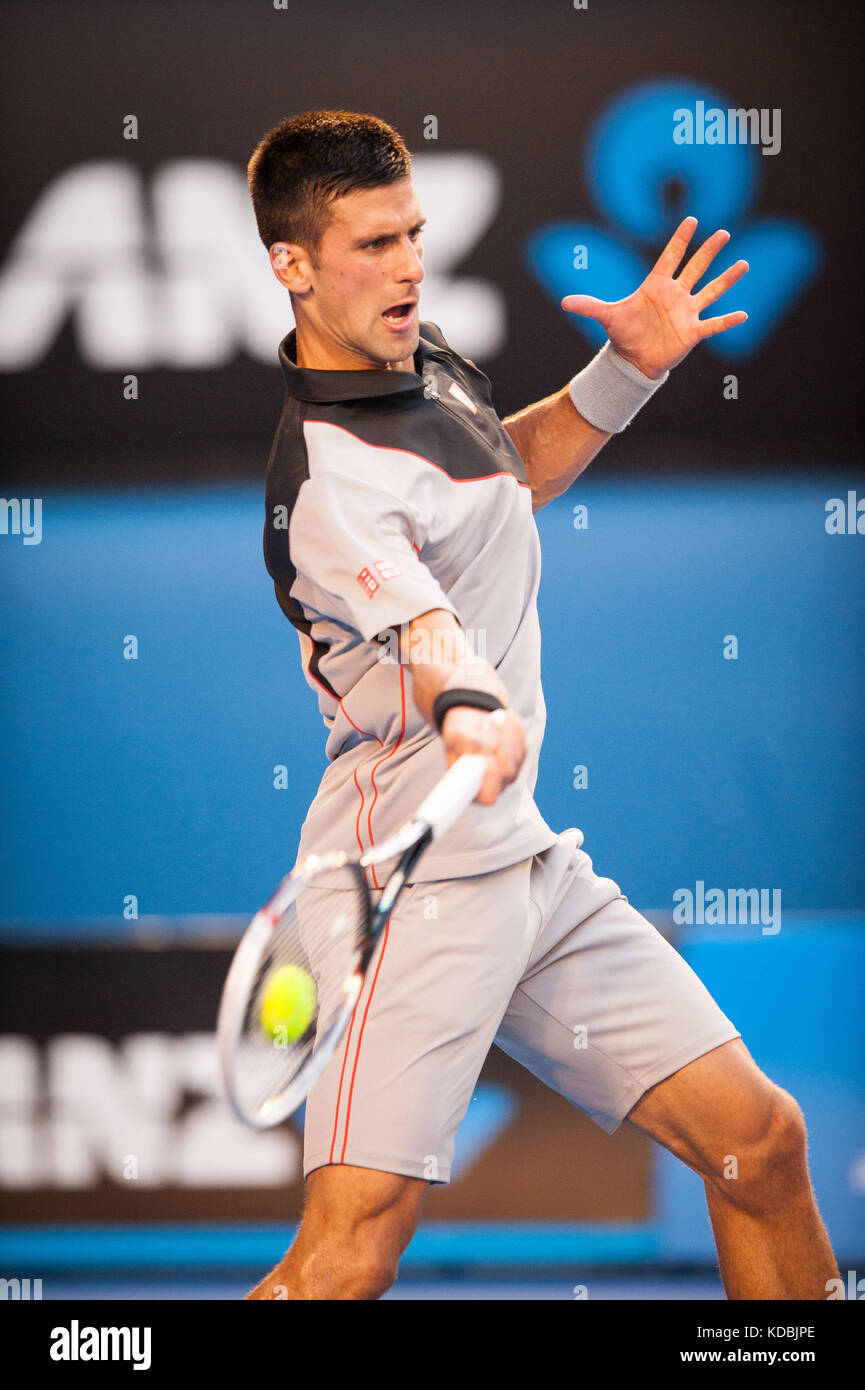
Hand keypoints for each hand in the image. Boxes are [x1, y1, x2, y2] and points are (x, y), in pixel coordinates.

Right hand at [441, 706, 525, 805]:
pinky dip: (511, 727)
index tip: (486, 755)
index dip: (490, 776)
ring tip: (489, 720)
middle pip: (508, 772)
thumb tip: (487, 747)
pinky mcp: (520, 755)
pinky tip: (500, 721)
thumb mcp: (454, 734)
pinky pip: (522, 741)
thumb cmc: (459, 732)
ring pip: (517, 755)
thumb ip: (467, 743)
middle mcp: (494, 784)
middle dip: (499, 747)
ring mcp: (510, 771)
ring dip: (504, 733)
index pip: (489, 797)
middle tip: (487, 726)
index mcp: (473, 788)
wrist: (469, 719)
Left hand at [561, 216, 748, 378]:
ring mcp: (686, 312)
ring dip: (727, 279)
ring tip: (743, 264)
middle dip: (708, 251)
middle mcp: (675, 295)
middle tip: (723, 233)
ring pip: (711, 291)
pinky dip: (727, 321)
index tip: (691, 220)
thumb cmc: (623, 334)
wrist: (634, 360)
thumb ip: (589, 306)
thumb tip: (564, 302)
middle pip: (695, 268)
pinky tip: (743, 314)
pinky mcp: (693, 332)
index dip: (680, 240)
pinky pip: (714, 324)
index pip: (670, 257)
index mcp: (656, 286)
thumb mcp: (607, 317)